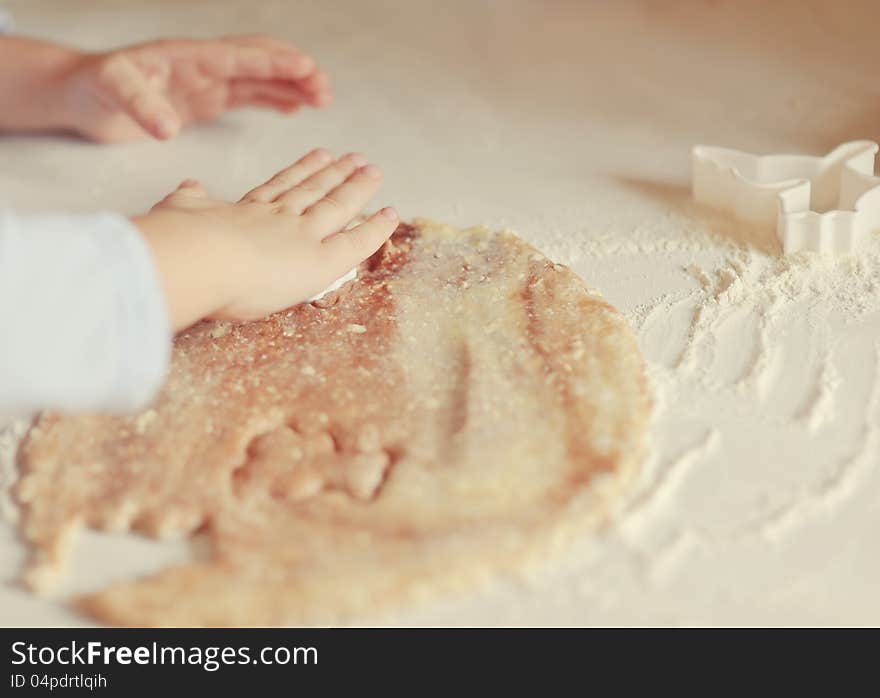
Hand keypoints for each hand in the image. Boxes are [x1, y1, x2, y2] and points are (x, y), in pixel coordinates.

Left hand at [61, 35, 330, 141]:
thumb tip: (167, 128)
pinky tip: (293, 107)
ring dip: (291, 85)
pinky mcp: (205, 100)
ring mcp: (207, 82)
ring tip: (321, 98)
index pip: (239, 57)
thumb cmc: (93, 86)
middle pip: (260, 62)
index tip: (305, 68)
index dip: (273, 62)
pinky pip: (247, 95)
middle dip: (294, 72)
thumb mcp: (112, 91)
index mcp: (188, 57)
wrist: (81, 94)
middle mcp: (203, 66)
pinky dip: (273, 99)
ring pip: (260, 78)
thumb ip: (140, 106)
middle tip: (324, 89)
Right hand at [134, 149, 397, 330]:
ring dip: (357, 188)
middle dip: (335, 174)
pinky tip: (391, 215)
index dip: (300, 171)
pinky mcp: (319, 260)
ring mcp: (301, 235)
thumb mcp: (175, 211)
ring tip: (373, 171)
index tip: (316, 156)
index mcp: (243, 211)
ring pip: (337, 207)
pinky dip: (375, 230)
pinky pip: (356, 243)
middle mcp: (278, 218)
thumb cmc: (176, 243)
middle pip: (313, 191)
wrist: (194, 257)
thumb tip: (188, 184)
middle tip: (354, 158)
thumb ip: (186, 200)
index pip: (279, 188)